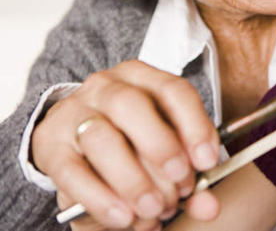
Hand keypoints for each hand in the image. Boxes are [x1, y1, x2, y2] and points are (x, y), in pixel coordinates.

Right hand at [32, 60, 221, 227]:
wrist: (77, 143)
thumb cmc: (132, 141)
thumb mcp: (165, 150)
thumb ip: (190, 175)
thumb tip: (209, 206)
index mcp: (142, 77)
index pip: (173, 90)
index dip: (195, 126)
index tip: (208, 162)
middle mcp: (106, 87)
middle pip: (132, 106)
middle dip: (161, 148)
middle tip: (181, 186)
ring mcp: (73, 113)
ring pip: (101, 139)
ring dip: (133, 180)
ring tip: (155, 209)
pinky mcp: (49, 145)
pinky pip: (72, 172)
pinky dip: (101, 199)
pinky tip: (124, 217)